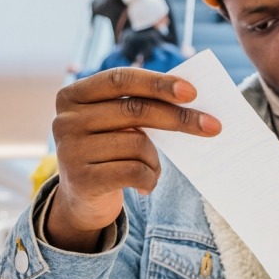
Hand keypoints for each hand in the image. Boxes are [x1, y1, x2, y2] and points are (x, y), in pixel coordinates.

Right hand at [45, 68, 221, 251]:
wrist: (82, 199)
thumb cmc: (109, 150)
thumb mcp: (115, 123)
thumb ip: (138, 106)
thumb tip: (189, 96)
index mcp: (72, 95)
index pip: (120, 79)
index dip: (158, 83)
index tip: (193, 91)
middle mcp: (65, 120)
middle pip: (134, 110)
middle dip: (179, 118)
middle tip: (213, 126)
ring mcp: (69, 150)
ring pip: (137, 144)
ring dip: (155, 159)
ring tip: (150, 169)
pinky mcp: (81, 180)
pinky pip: (134, 172)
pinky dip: (150, 179)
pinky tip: (145, 185)